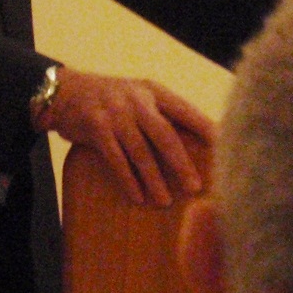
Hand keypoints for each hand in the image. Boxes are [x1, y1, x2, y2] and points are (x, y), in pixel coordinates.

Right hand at [43, 69, 213, 206]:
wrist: (67, 92)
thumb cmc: (112, 100)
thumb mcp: (139, 96)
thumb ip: (163, 114)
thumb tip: (201, 141)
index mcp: (154, 91)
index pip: (186, 111)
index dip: (205, 129)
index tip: (225, 149)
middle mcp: (137, 100)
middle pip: (165, 134)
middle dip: (181, 163)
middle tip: (195, 187)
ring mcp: (115, 113)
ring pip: (140, 151)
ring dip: (153, 179)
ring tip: (165, 201)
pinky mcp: (96, 127)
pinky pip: (116, 158)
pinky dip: (128, 179)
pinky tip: (137, 196)